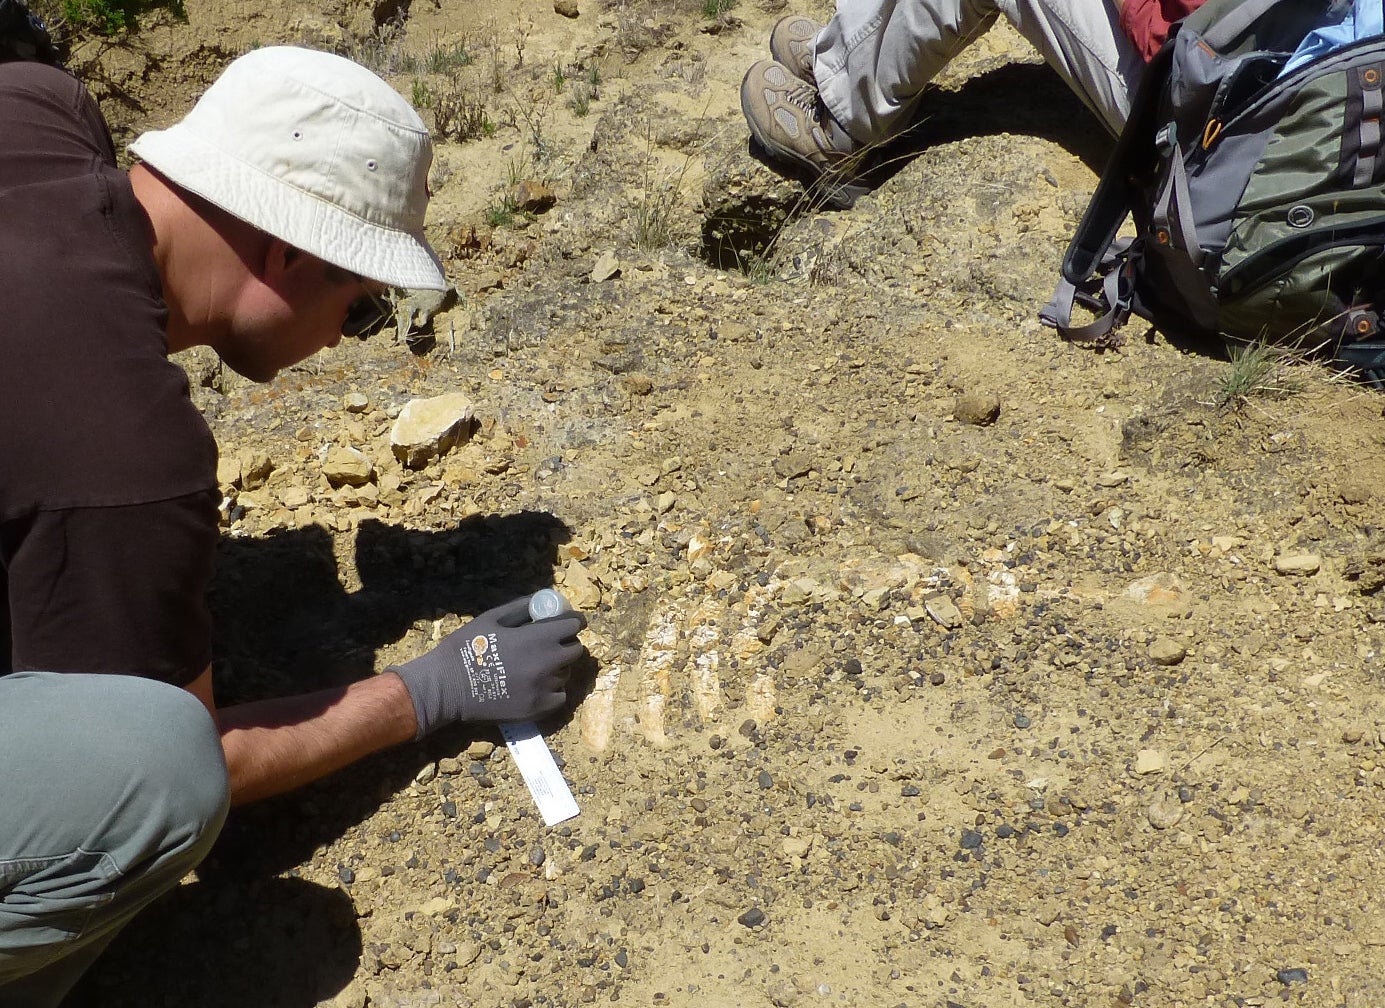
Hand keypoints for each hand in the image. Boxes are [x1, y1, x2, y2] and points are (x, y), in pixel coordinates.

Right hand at [391, 596, 587, 737]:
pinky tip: (537, 686)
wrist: (446, 687)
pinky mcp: (537, 709)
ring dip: (558, 668)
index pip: (573, 625)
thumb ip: (521, 609)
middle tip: (551, 644)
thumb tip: (543, 600)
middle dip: (566, 643)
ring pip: (566, 674)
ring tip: (537, 667)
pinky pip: (559, 696)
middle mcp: (547, 663)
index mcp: (537, 638)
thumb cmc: (466, 647)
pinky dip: (553, 690)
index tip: (569, 621)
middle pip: (575, 650)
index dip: (573, 621)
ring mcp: (544, 688)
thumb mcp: (491, 619)